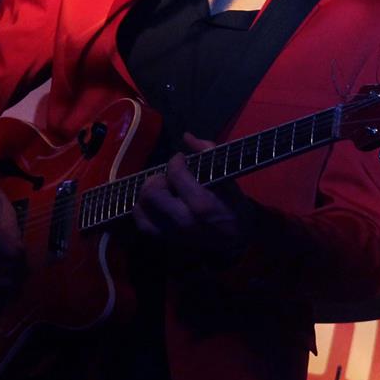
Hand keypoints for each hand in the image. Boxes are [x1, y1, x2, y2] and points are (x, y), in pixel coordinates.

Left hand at [131, 133, 255, 257]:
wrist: (238, 242)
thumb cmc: (234, 207)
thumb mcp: (230, 181)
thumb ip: (209, 155)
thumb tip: (186, 136)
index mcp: (202, 204)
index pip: (176, 174)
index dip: (176, 161)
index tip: (181, 160)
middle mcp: (183, 221)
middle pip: (151, 193)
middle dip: (157, 179)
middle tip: (168, 178)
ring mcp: (172, 233)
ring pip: (141, 209)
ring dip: (146, 195)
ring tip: (161, 191)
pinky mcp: (165, 241)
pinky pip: (142, 224)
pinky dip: (142, 210)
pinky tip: (153, 204)